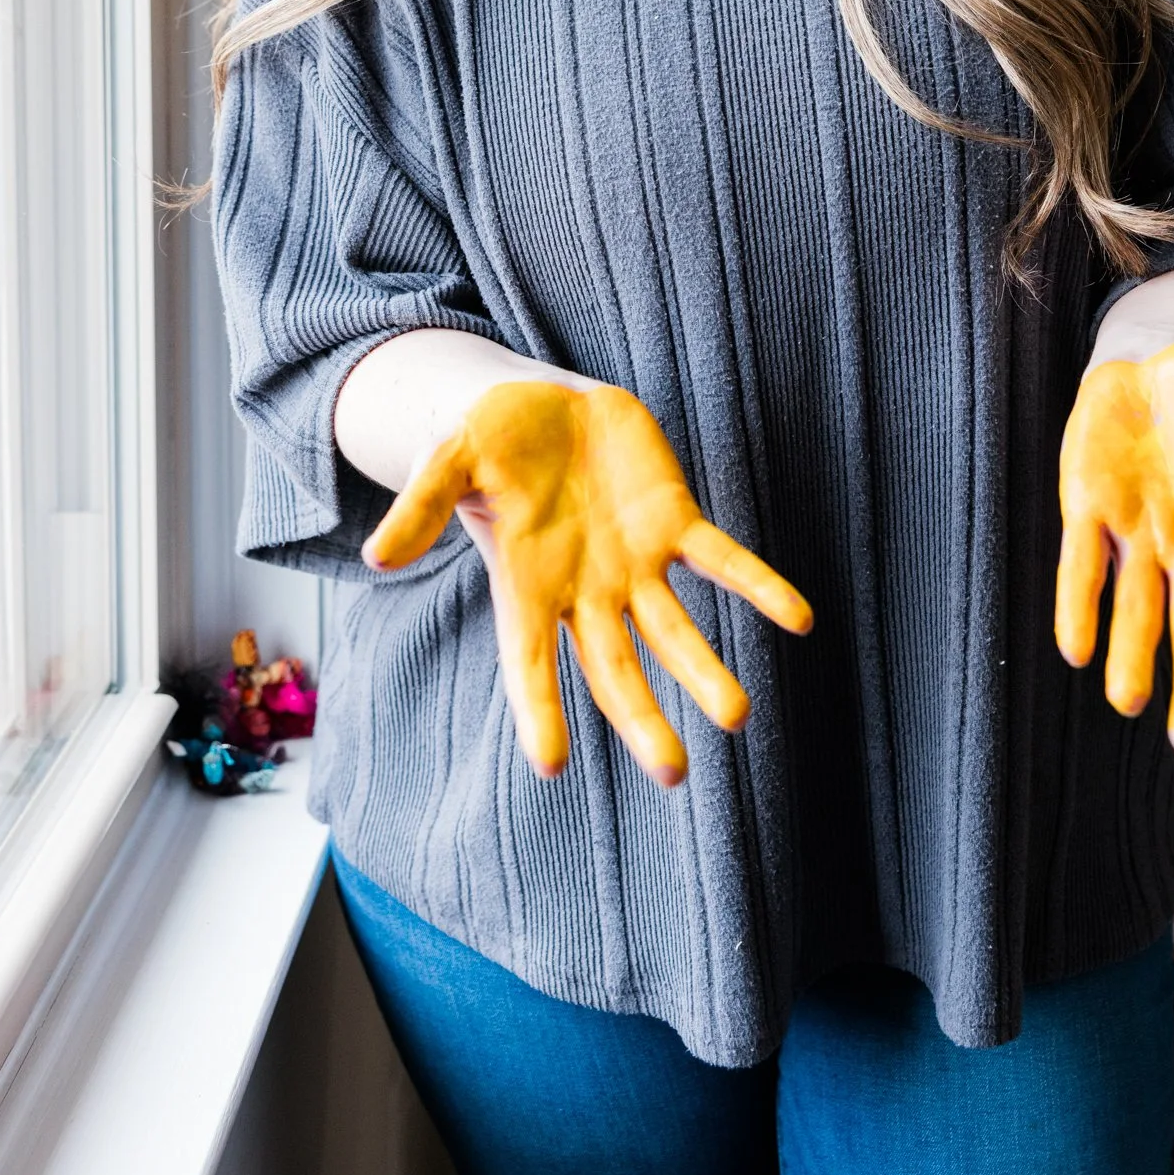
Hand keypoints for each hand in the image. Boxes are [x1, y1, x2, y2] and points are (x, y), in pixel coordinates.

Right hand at [362, 376, 811, 786]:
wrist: (541, 401)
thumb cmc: (483, 437)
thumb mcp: (448, 460)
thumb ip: (421, 506)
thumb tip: (373, 554)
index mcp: (524, 586)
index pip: (529, 663)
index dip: (540, 710)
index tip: (553, 764)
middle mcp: (584, 592)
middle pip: (616, 669)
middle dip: (643, 718)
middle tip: (675, 773)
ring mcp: (634, 563)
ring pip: (675, 630)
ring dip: (705, 671)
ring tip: (737, 714)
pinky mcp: (673, 523)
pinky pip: (724, 562)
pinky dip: (760, 588)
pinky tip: (800, 619)